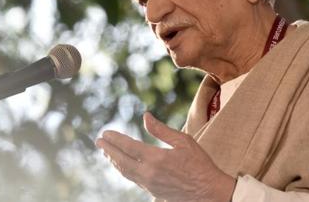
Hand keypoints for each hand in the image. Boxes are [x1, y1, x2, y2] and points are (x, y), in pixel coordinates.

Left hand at [95, 112, 235, 201]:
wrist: (209, 192)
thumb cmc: (199, 164)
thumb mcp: (183, 141)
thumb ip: (161, 130)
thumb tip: (145, 116)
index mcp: (156, 158)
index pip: (128, 147)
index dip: (115, 139)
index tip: (105, 133)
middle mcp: (149, 173)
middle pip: (122, 161)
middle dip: (109, 150)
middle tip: (99, 142)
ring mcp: (150, 185)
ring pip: (126, 172)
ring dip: (114, 161)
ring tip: (107, 153)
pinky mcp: (153, 192)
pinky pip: (133, 179)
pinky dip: (124, 170)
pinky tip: (123, 165)